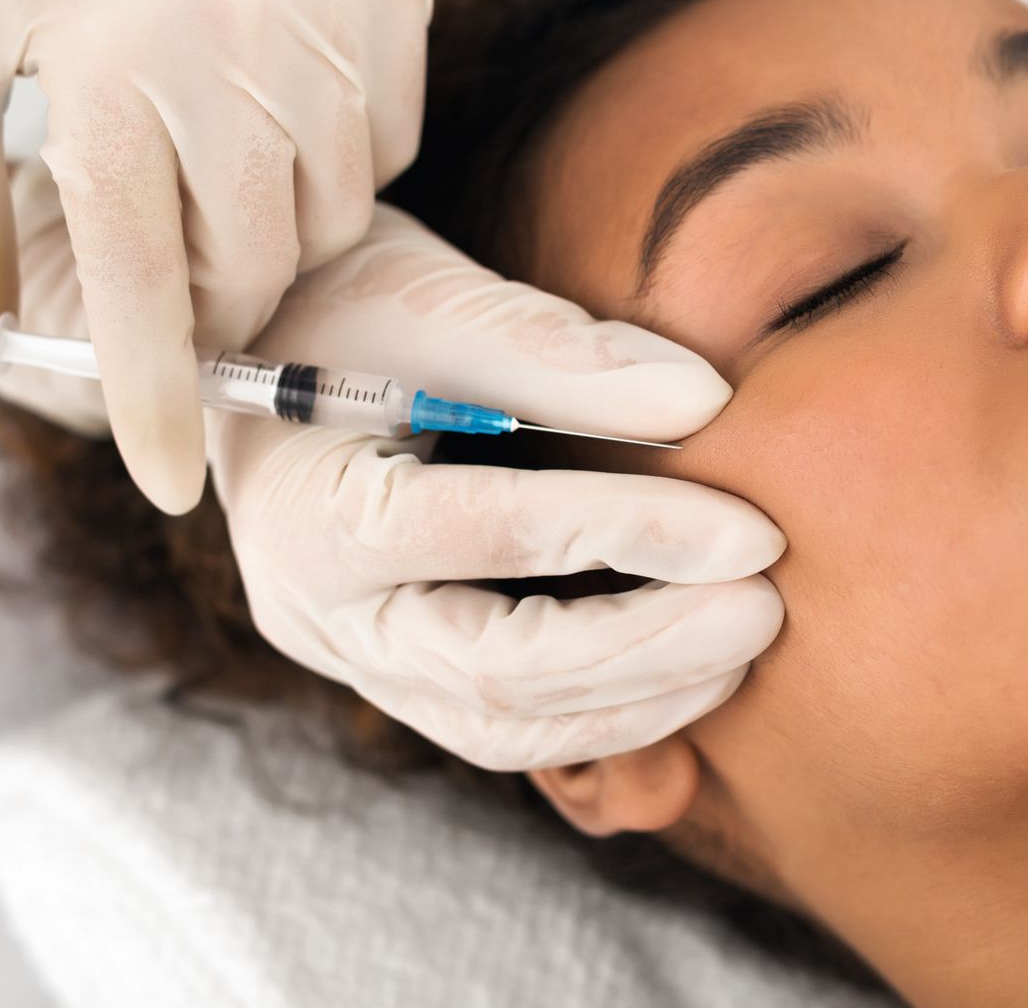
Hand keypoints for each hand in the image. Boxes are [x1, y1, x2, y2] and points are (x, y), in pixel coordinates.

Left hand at [0, 0, 432, 513]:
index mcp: (109, 79)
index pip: (147, 292)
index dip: (155, 401)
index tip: (169, 482)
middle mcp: (234, 67)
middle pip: (254, 273)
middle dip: (212, 298)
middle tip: (175, 270)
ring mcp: (330, 36)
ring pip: (330, 221)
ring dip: (272, 226)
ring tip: (215, 154)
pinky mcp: (394, 7)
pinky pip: (387, 148)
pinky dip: (333, 156)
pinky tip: (277, 97)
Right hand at [206, 204, 785, 770]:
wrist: (264, 357)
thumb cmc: (346, 310)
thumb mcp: (436, 299)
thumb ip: (563, 354)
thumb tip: (707, 403)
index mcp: (313, 508)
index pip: (494, 535)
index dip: (633, 534)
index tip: (749, 531)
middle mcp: (321, 614)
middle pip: (499, 669)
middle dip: (649, 648)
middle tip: (764, 609)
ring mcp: (357, 662)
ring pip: (507, 726)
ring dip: (641, 697)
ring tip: (747, 646)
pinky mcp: (401, 680)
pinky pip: (508, 729)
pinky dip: (607, 712)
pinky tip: (694, 672)